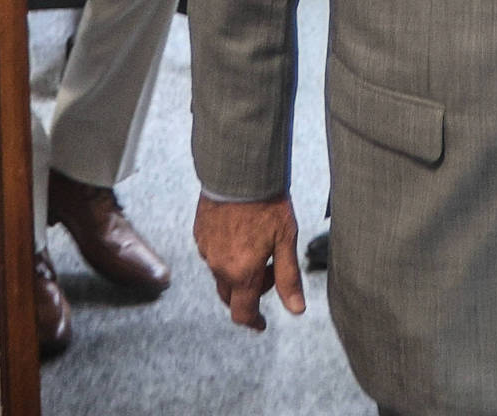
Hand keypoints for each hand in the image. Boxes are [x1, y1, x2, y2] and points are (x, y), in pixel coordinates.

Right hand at [193, 194, 305, 330]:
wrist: (239, 172)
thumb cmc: (266, 204)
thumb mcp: (286, 241)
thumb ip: (289, 278)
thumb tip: (296, 309)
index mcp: (241, 273)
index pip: (242, 312)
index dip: (253, 322)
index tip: (261, 323)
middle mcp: (218, 266)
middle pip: (230, 295)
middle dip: (249, 293)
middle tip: (269, 271)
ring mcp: (206, 249)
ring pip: (221, 274)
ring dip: (238, 272)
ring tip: (258, 245)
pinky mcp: (199, 233)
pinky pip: (212, 254)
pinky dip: (226, 254)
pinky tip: (242, 235)